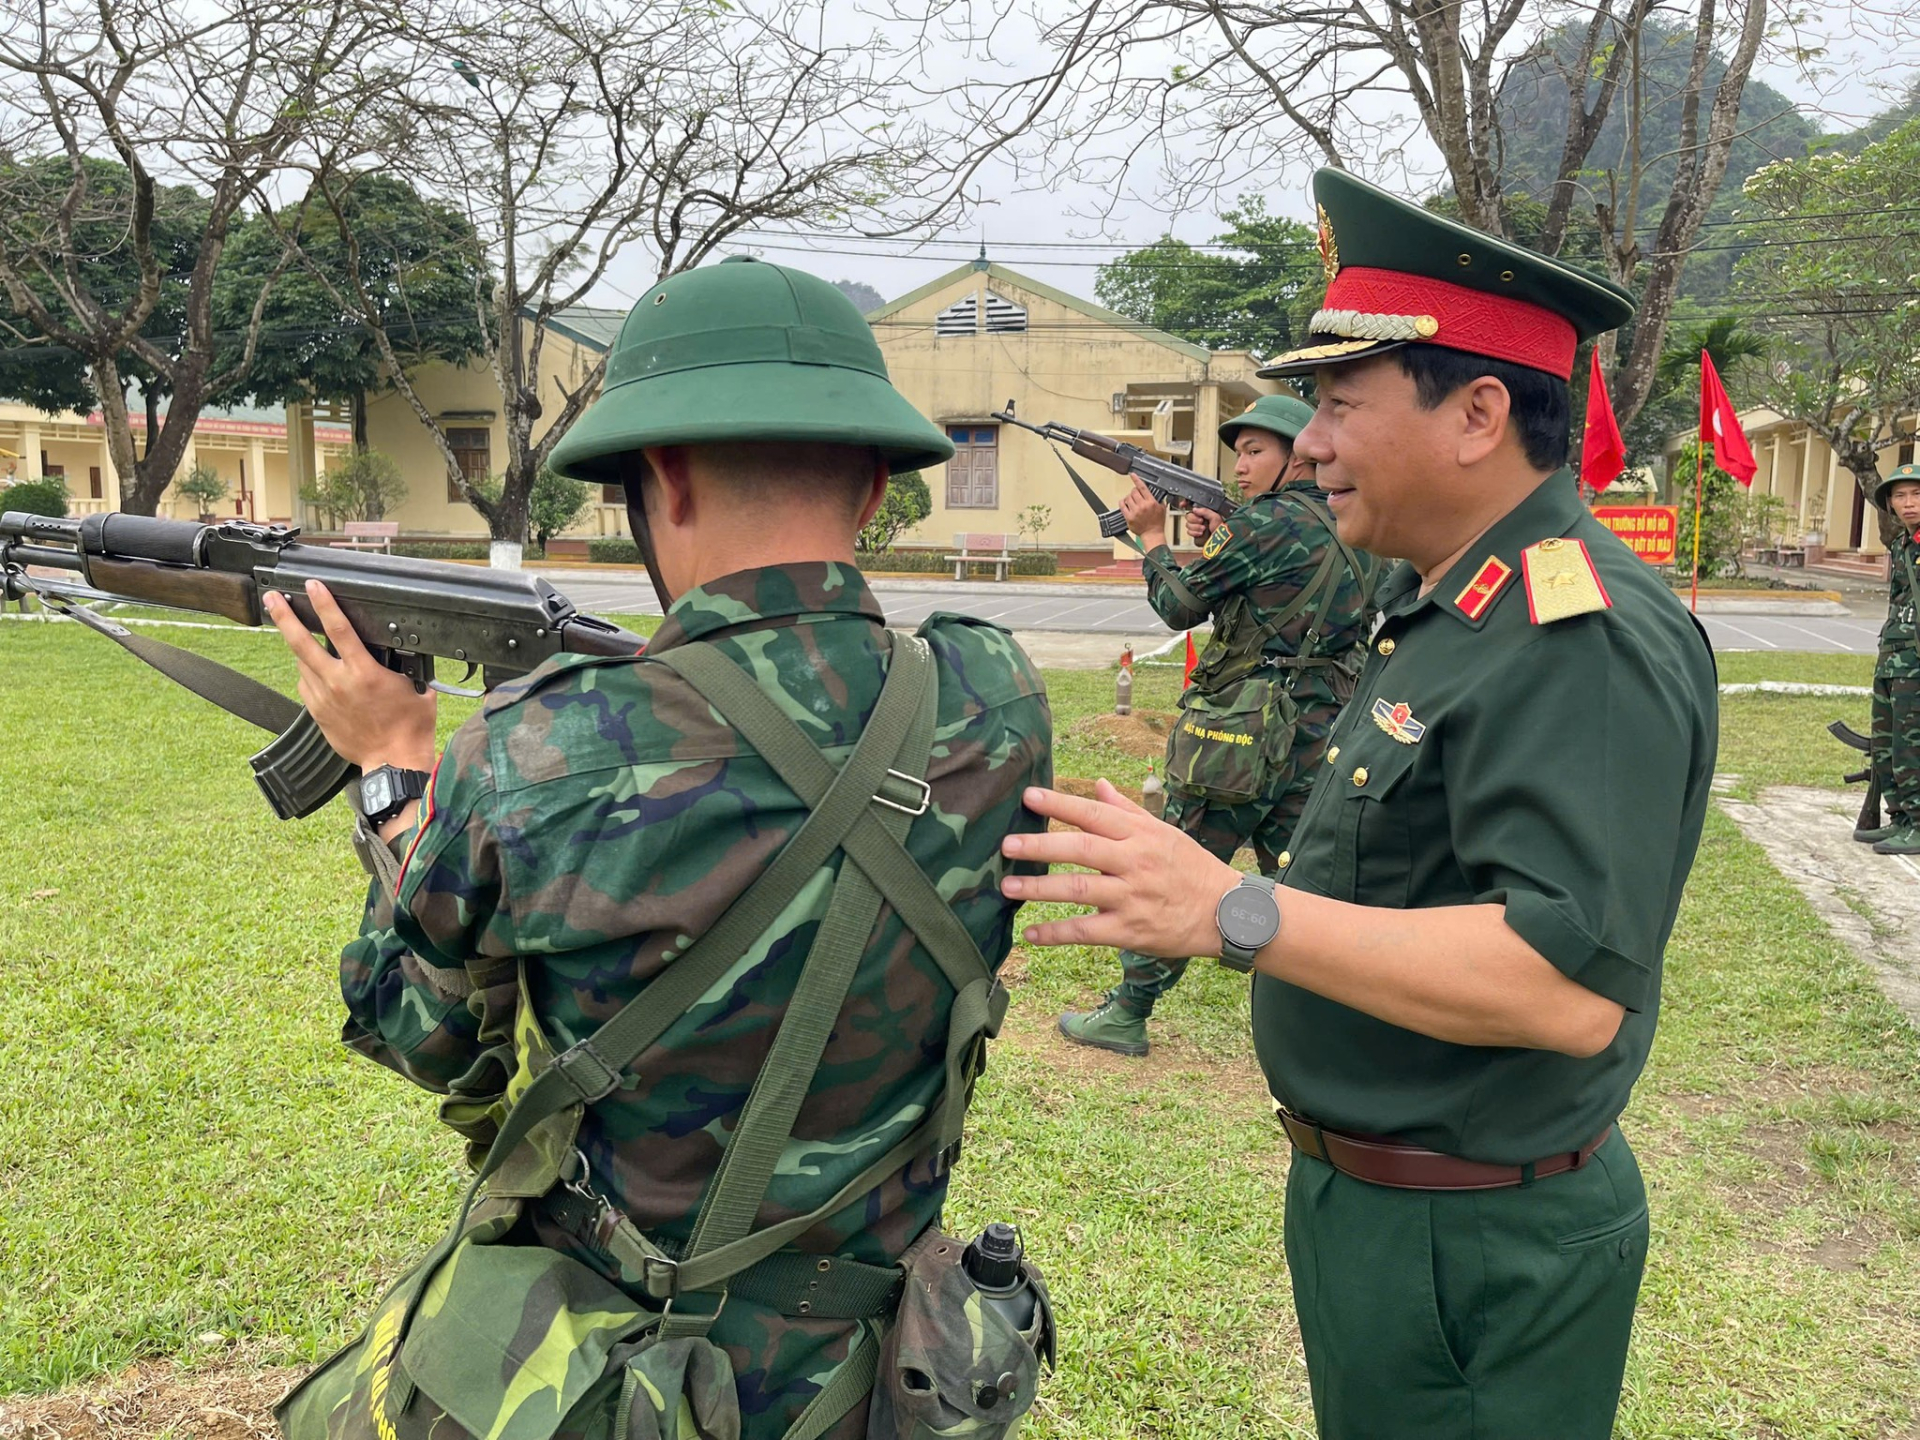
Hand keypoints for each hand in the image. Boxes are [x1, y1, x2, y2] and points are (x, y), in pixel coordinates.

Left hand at [264, 579, 437, 772]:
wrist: (393, 761)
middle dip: (285, 617)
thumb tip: (402, 650)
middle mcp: (339, 683)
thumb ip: (405, 665)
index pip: (338, 629)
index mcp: (365, 673)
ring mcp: (324, 699)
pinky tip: (315, 671)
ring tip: (297, 633)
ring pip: (302, 664)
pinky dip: (308, 674)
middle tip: (272, 599)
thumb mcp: (417, 687)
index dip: (324, 604)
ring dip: (299, 647)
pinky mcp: (318, 714)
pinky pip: (306, 686)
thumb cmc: (410, 727)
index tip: (312, 586)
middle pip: (302, 643)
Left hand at [999, 781, 1241, 956]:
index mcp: (1140, 835)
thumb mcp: (1163, 832)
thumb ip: (1126, 810)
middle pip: (1080, 850)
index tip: (1028, 796)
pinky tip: (1031, 934)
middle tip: (1006, 845)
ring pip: (1079, 890)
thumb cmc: (1190, 868)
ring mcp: (1132, 898)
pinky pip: (1087, 932)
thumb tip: (1098, 783)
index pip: (1094, 814)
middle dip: (1040, 846)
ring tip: (1007, 886)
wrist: (1226, 913)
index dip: (1060, 804)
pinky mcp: (1131, 931)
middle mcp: (1134, 863)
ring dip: (1039, 889)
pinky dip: (1057, 933)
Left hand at [1119, 478, 1167, 540]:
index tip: (1132, 474)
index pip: (1142, 487)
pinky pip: (1122, 506)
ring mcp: (1135, 511)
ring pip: (1127, 498)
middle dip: (1134, 491)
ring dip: (1129, 497)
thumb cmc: (1157, 523)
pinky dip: (1122, 502)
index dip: (1136, 479)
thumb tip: (1157, 492)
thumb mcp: (1162, 509)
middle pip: (1134, 492)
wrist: (1152, 534)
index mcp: (1151, 502)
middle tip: (1136, 495)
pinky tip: (1124, 503)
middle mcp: (1142, 506)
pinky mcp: (1129, 517)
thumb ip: (1159, 500)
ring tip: (1132, 501)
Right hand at [1186, 507, 1223, 545]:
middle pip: (1188, 515)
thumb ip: (1205, 511)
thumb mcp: (1215, 517)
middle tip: (1201, 521)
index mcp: (1203, 512)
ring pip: (1188, 524)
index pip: (1192, 506)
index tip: (1182, 504)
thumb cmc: (1220, 528)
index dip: (1186, 504)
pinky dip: (1194, 533)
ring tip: (1203, 529)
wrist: (1220, 540)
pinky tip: (1200, 533)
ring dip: (1196, 527)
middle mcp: (1199, 518)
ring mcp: (1196, 526)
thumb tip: (1195, 509)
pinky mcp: (1195, 533)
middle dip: (1194, 519)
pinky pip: (1188, 532)